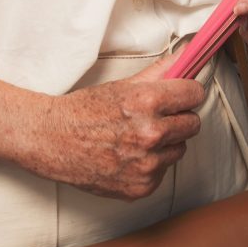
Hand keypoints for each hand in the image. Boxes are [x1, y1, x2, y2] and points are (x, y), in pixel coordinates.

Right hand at [43, 61, 203, 202]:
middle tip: (157, 117)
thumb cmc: (82, 112)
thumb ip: (158, 73)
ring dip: (165, 144)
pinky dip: (151, 165)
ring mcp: (147, 164)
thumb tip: (183, 60)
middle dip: (179, 118)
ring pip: (178, 150)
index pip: (194, 95)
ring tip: (137, 138)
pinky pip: (162, 172)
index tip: (182, 95)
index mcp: (148, 102)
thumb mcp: (121, 86)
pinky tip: (129, 156)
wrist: (52, 142)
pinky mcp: (141, 187)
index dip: (188, 93)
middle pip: (193, 124)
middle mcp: (151, 134)